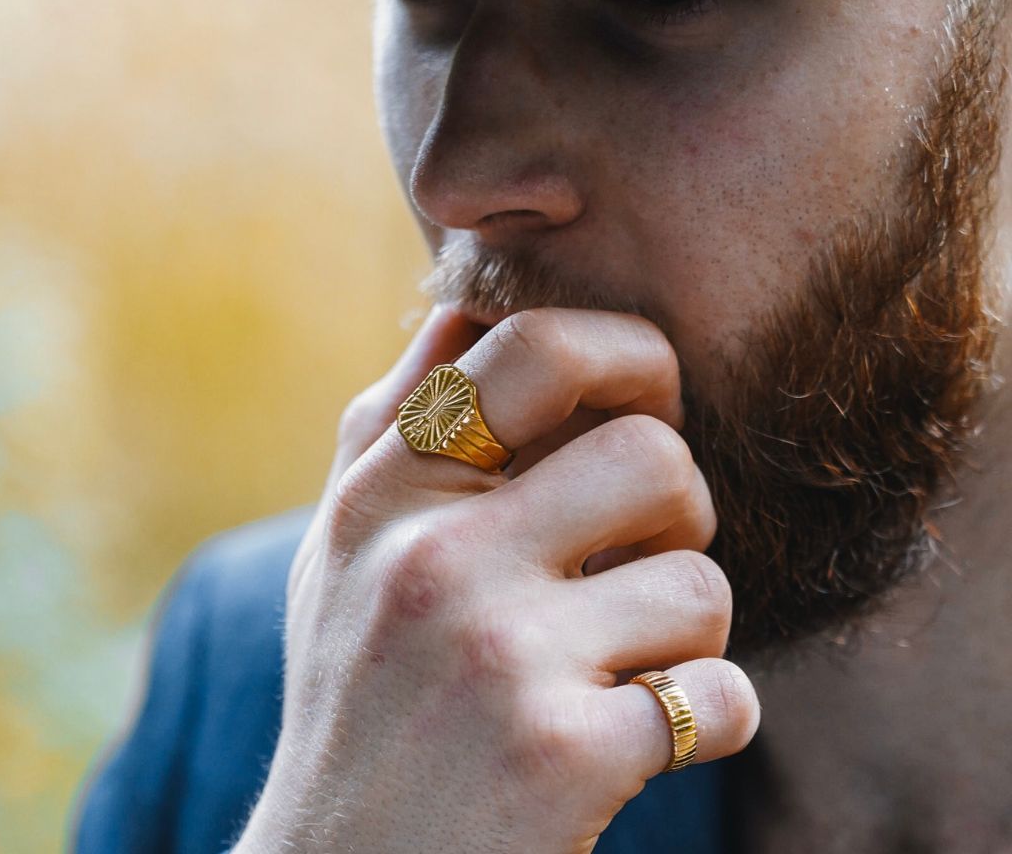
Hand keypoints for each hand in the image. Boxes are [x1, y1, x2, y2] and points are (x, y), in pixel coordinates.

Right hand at [233, 306, 758, 853]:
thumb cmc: (356, 691)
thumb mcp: (340, 544)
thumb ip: (393, 420)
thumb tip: (468, 305)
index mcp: (385, 490)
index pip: (534, 348)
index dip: (628, 352)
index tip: (651, 396)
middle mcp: (434, 556)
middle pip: (653, 454)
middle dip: (681, 504)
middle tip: (649, 549)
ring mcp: (498, 654)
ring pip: (700, 582)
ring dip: (688, 628)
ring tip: (626, 655)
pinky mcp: (561, 755)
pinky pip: (720, 697)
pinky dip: (710, 715)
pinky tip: (645, 732)